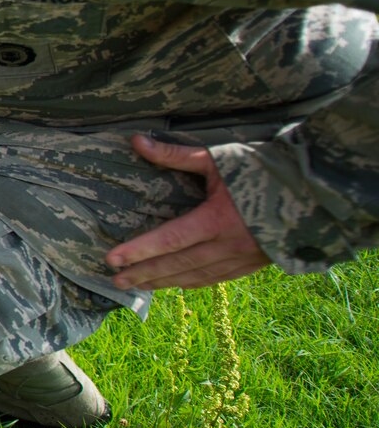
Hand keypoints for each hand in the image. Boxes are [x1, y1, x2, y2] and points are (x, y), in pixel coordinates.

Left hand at [106, 134, 269, 289]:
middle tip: (115, 280)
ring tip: (138, 286)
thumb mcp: (218, 159)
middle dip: (145, 273)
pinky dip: (194, 282)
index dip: (140, 251)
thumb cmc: (263, 169)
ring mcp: (242, 258)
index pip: (170, 240)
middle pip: (178, 264)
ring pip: (196, 275)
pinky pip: (217, 278)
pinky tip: (177, 284)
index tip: (112, 259)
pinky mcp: (254, 263)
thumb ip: (175, 155)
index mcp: (217, 220)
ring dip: (165, 282)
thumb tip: (136, 141)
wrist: (315, 192)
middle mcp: (228, 245)